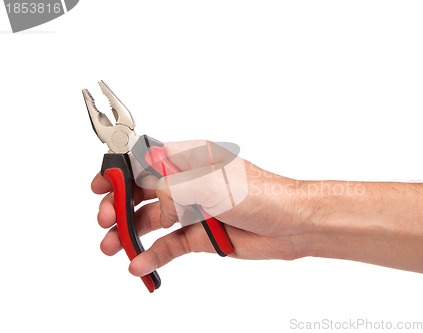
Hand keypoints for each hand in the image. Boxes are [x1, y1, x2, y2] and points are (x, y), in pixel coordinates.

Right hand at [91, 140, 312, 278]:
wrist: (292, 225)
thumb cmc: (262, 195)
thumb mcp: (211, 186)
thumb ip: (172, 188)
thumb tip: (143, 190)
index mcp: (190, 160)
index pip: (146, 161)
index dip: (121, 171)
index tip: (101, 184)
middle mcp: (188, 183)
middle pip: (143, 193)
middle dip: (120, 205)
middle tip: (106, 220)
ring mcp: (193, 210)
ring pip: (153, 221)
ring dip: (131, 233)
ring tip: (112, 247)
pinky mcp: (201, 235)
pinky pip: (170, 245)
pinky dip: (154, 254)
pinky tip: (140, 264)